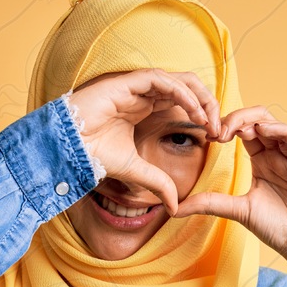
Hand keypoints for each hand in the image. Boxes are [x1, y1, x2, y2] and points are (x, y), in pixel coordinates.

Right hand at [64, 69, 220, 214]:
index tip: (214, 137)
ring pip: (178, 80)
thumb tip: (175, 207)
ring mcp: (134, 86)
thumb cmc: (94, 156)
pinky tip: (192, 112)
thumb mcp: (137, 171)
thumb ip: (158, 183)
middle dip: (207, 105)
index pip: (182, 102)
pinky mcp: (126, 82)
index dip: (202, 115)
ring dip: (199, 98)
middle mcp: (142, 94)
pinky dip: (181, 93)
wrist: (68, 150)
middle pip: (186, 87)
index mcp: (145, 108)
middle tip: (218, 128)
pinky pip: (161, 80)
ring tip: (209, 121)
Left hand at [174, 106, 286, 286]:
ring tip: (232, 130)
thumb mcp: (239, 211)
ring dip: (253, 121)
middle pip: (258, 120)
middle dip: (235, 119)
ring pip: (275, 124)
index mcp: (263, 160)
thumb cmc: (280, 228)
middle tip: (216, 131)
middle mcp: (279, 153)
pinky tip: (264, 131)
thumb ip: (210, 203)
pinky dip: (281, 130)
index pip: (244, 130)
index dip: (225, 127)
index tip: (208, 137)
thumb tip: (175, 208)